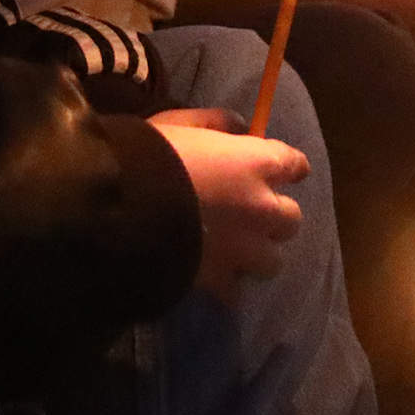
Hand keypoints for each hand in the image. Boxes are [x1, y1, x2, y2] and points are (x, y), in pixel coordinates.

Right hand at [151, 110, 307, 303]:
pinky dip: (227, 286)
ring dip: (256, 255)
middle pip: (290, 218)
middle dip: (273, 216)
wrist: (119, 207)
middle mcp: (262, 208)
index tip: (280, 171)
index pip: (294, 164)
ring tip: (233, 252)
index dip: (287, 168)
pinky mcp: (221, 281)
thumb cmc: (148, 153)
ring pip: (272, 261)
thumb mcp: (179, 122)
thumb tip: (241, 125)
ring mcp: (245, 250)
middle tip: (247, 213)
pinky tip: (211, 278)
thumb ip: (216, 122)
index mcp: (257, 163)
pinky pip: (236, 292)